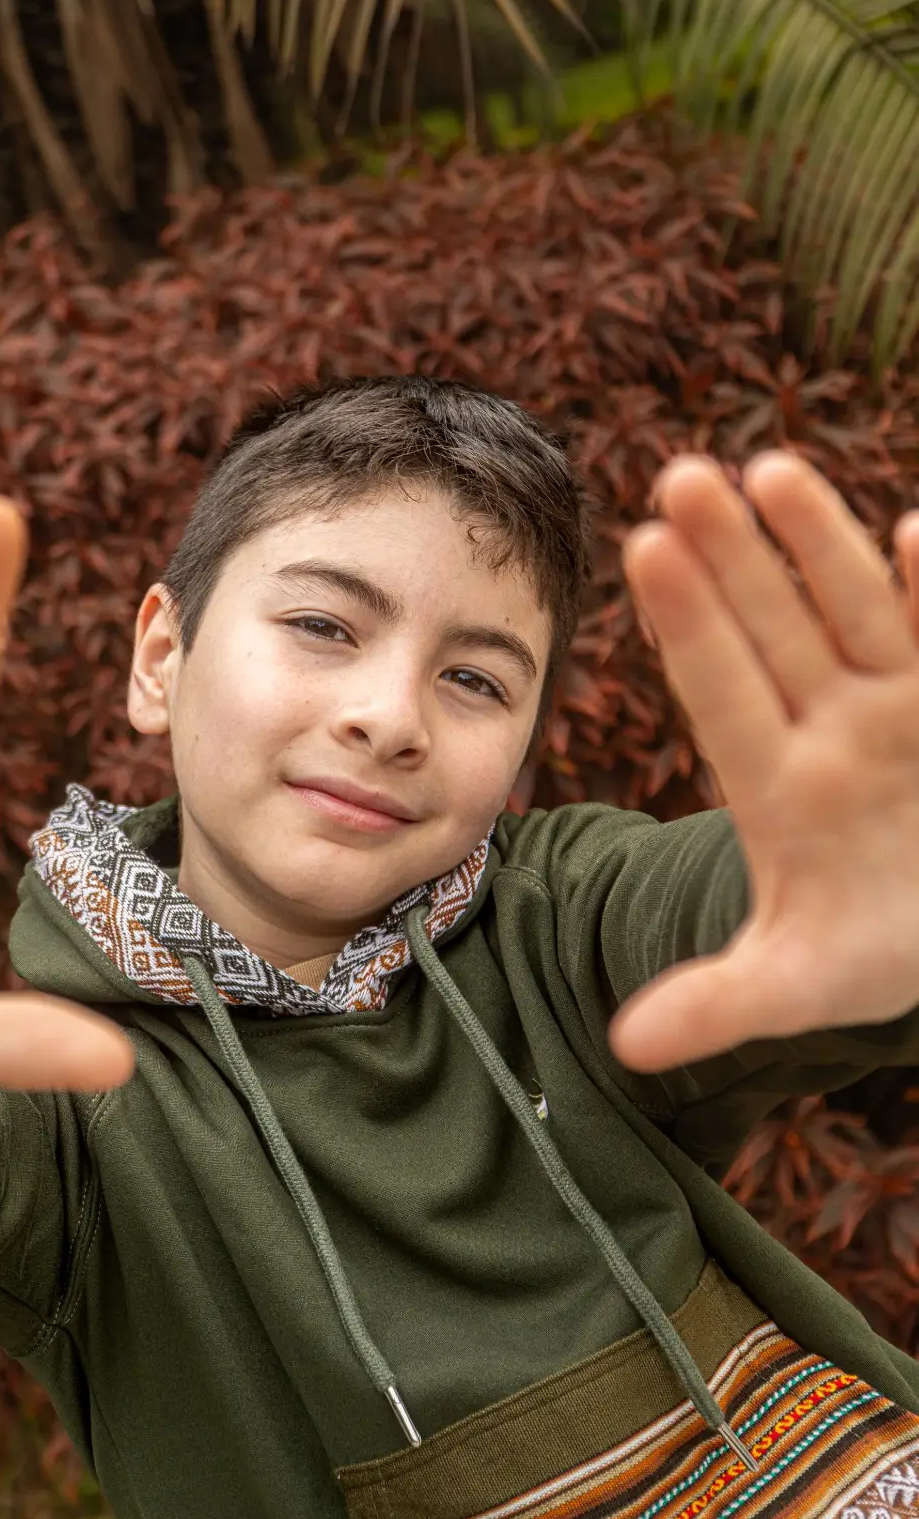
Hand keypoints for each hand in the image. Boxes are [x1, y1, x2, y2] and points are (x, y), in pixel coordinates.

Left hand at [611, 451, 918, 1072]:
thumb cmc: (877, 948)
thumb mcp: (803, 982)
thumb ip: (721, 1002)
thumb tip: (626, 1049)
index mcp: (774, 782)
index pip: (721, 691)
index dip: (688, 626)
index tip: (642, 551)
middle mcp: (830, 725)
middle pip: (774, 628)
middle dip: (733, 557)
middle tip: (678, 476)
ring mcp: (901, 703)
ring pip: (855, 610)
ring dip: (821, 544)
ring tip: (773, 470)